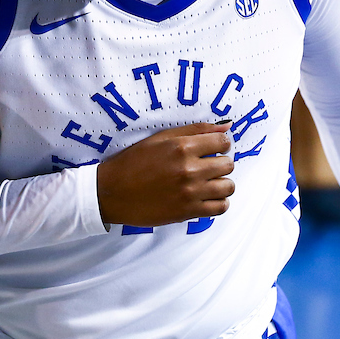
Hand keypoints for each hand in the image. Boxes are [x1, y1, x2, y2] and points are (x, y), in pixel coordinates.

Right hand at [96, 122, 234, 226]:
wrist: (111, 192)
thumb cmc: (133, 162)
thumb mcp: (159, 138)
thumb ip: (195, 130)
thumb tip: (227, 126)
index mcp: (181, 147)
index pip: (223, 142)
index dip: (221, 145)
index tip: (214, 149)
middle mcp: (189, 169)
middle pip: (228, 165)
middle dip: (221, 163)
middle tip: (207, 165)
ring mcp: (190, 192)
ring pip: (228, 187)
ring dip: (221, 183)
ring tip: (208, 182)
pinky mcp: (188, 212)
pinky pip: (220, 208)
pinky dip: (218, 202)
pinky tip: (206, 197)